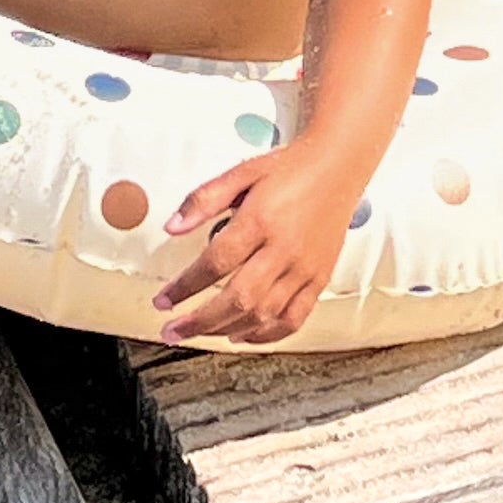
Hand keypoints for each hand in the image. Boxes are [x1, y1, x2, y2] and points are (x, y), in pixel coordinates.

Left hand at [153, 145, 358, 346]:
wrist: (339, 167)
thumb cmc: (289, 169)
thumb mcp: (240, 173)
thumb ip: (203, 200)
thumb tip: (171, 227)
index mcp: (260, 220)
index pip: (214, 264)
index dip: (184, 287)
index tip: (163, 301)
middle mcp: (284, 250)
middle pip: (237, 299)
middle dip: (199, 321)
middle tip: (172, 331)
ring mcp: (304, 269)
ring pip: (263, 314)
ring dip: (226, 330)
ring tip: (198, 334)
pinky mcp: (319, 279)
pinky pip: (294, 318)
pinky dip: (266, 335)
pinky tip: (242, 336)